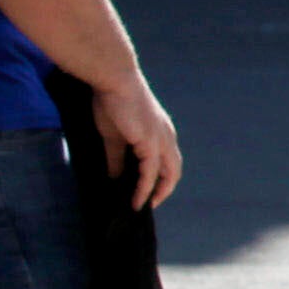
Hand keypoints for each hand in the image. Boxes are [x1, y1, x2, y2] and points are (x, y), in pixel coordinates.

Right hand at [88, 77, 184, 209]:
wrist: (115, 80)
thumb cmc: (114, 102)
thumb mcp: (115, 135)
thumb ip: (118, 157)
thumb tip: (114, 177)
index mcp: (161, 133)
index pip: (167, 162)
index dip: (161, 180)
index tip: (147, 195)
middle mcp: (167, 137)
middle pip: (173, 172)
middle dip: (163, 191)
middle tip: (146, 206)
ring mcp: (161, 140)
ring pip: (167, 175)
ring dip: (156, 194)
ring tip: (140, 208)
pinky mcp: (151, 143)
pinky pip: (150, 173)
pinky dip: (144, 189)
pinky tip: (135, 201)